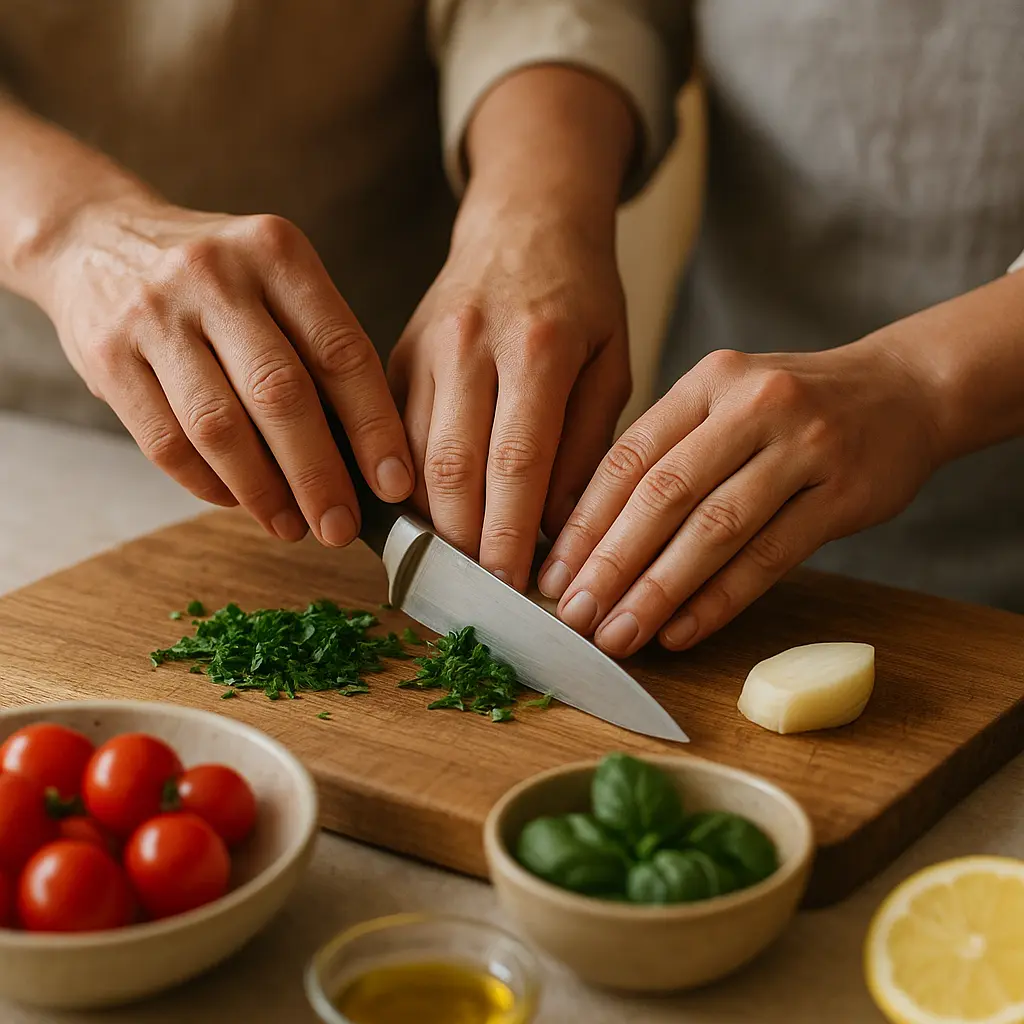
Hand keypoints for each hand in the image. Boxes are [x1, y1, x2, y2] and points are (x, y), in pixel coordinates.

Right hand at [44, 199, 413, 545]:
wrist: (93, 239)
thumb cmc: (214, 280)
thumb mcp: (274, 279)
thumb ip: (317, 348)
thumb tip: (367, 455)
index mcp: (276, 252)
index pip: (340, 352)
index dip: (373, 427)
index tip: (393, 484)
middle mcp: (215, 276)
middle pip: (281, 394)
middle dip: (319, 475)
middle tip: (342, 526)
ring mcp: (155, 314)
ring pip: (219, 427)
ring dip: (263, 492)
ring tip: (292, 526)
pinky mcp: (107, 356)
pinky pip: (166, 442)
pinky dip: (208, 484)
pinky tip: (238, 500)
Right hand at [388, 194, 630, 589]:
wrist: (522, 223)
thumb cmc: (580, 297)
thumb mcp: (610, 361)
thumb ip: (587, 444)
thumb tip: (560, 526)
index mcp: (538, 346)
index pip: (516, 460)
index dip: (510, 531)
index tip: (515, 582)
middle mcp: (470, 344)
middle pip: (453, 467)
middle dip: (465, 540)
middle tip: (483, 586)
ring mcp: (424, 347)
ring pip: (411, 456)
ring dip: (431, 520)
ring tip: (456, 561)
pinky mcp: (395, 356)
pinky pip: (388, 434)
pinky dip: (406, 483)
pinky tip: (428, 515)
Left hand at [538, 341, 941, 654]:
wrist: (905, 391)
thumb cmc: (792, 410)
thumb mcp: (724, 403)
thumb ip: (666, 454)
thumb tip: (589, 535)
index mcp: (707, 382)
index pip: (629, 458)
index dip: (584, 522)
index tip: (551, 575)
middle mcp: (752, 405)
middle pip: (665, 494)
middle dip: (611, 562)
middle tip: (575, 616)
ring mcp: (804, 447)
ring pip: (715, 529)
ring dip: (659, 590)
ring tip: (619, 634)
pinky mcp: (845, 493)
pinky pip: (771, 556)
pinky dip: (720, 600)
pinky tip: (681, 632)